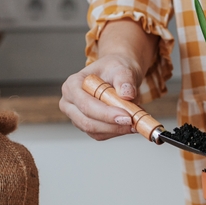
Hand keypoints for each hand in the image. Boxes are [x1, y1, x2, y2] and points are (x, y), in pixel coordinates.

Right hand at [60, 19, 156, 139]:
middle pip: (87, 122)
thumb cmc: (115, 69)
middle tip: (134, 122)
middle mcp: (69, 102)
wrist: (118, 74)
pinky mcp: (86, 126)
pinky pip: (101, 135)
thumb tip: (127, 94)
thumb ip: (124, 80)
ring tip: (135, 121)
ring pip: (95, 132)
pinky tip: (129, 124)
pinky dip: (117, 131)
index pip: (86, 104)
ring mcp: (76, 116)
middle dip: (112, 125)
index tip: (127, 116)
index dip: (106, 114)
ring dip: (117, 130)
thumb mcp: (121, 68)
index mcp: (72, 85)